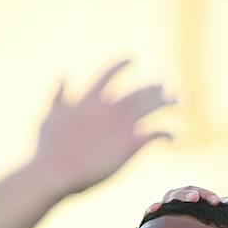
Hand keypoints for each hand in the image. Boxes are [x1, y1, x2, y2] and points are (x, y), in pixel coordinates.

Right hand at [33, 61, 172, 194]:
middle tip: (166, 88)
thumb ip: (59, 96)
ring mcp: (122, 124)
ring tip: (179, 104)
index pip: (110, 73)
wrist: (55, 171)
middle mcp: (110, 106)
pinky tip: (173, 138)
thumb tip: (63, 76)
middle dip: (155, 88)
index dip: (123, 63)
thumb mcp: (49, 117)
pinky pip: (158, 133)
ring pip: (154, 106)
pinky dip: (168, 134)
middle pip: (140, 91)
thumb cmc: (48, 149)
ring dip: (169, 103)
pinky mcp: (132, 143)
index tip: (134, 57)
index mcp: (90, 98)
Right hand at [147, 185, 227, 214]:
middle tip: (195, 199)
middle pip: (182, 192)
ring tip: (180, 202)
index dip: (207, 195)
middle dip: (189, 194)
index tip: (216, 202)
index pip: (200, 193)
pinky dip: (152, 208)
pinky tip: (155, 209)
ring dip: (173, 199)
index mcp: (194, 200)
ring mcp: (166, 209)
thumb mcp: (218, 218)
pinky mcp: (154, 220)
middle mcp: (179, 201)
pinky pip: (151, 212)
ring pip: (168, 199)